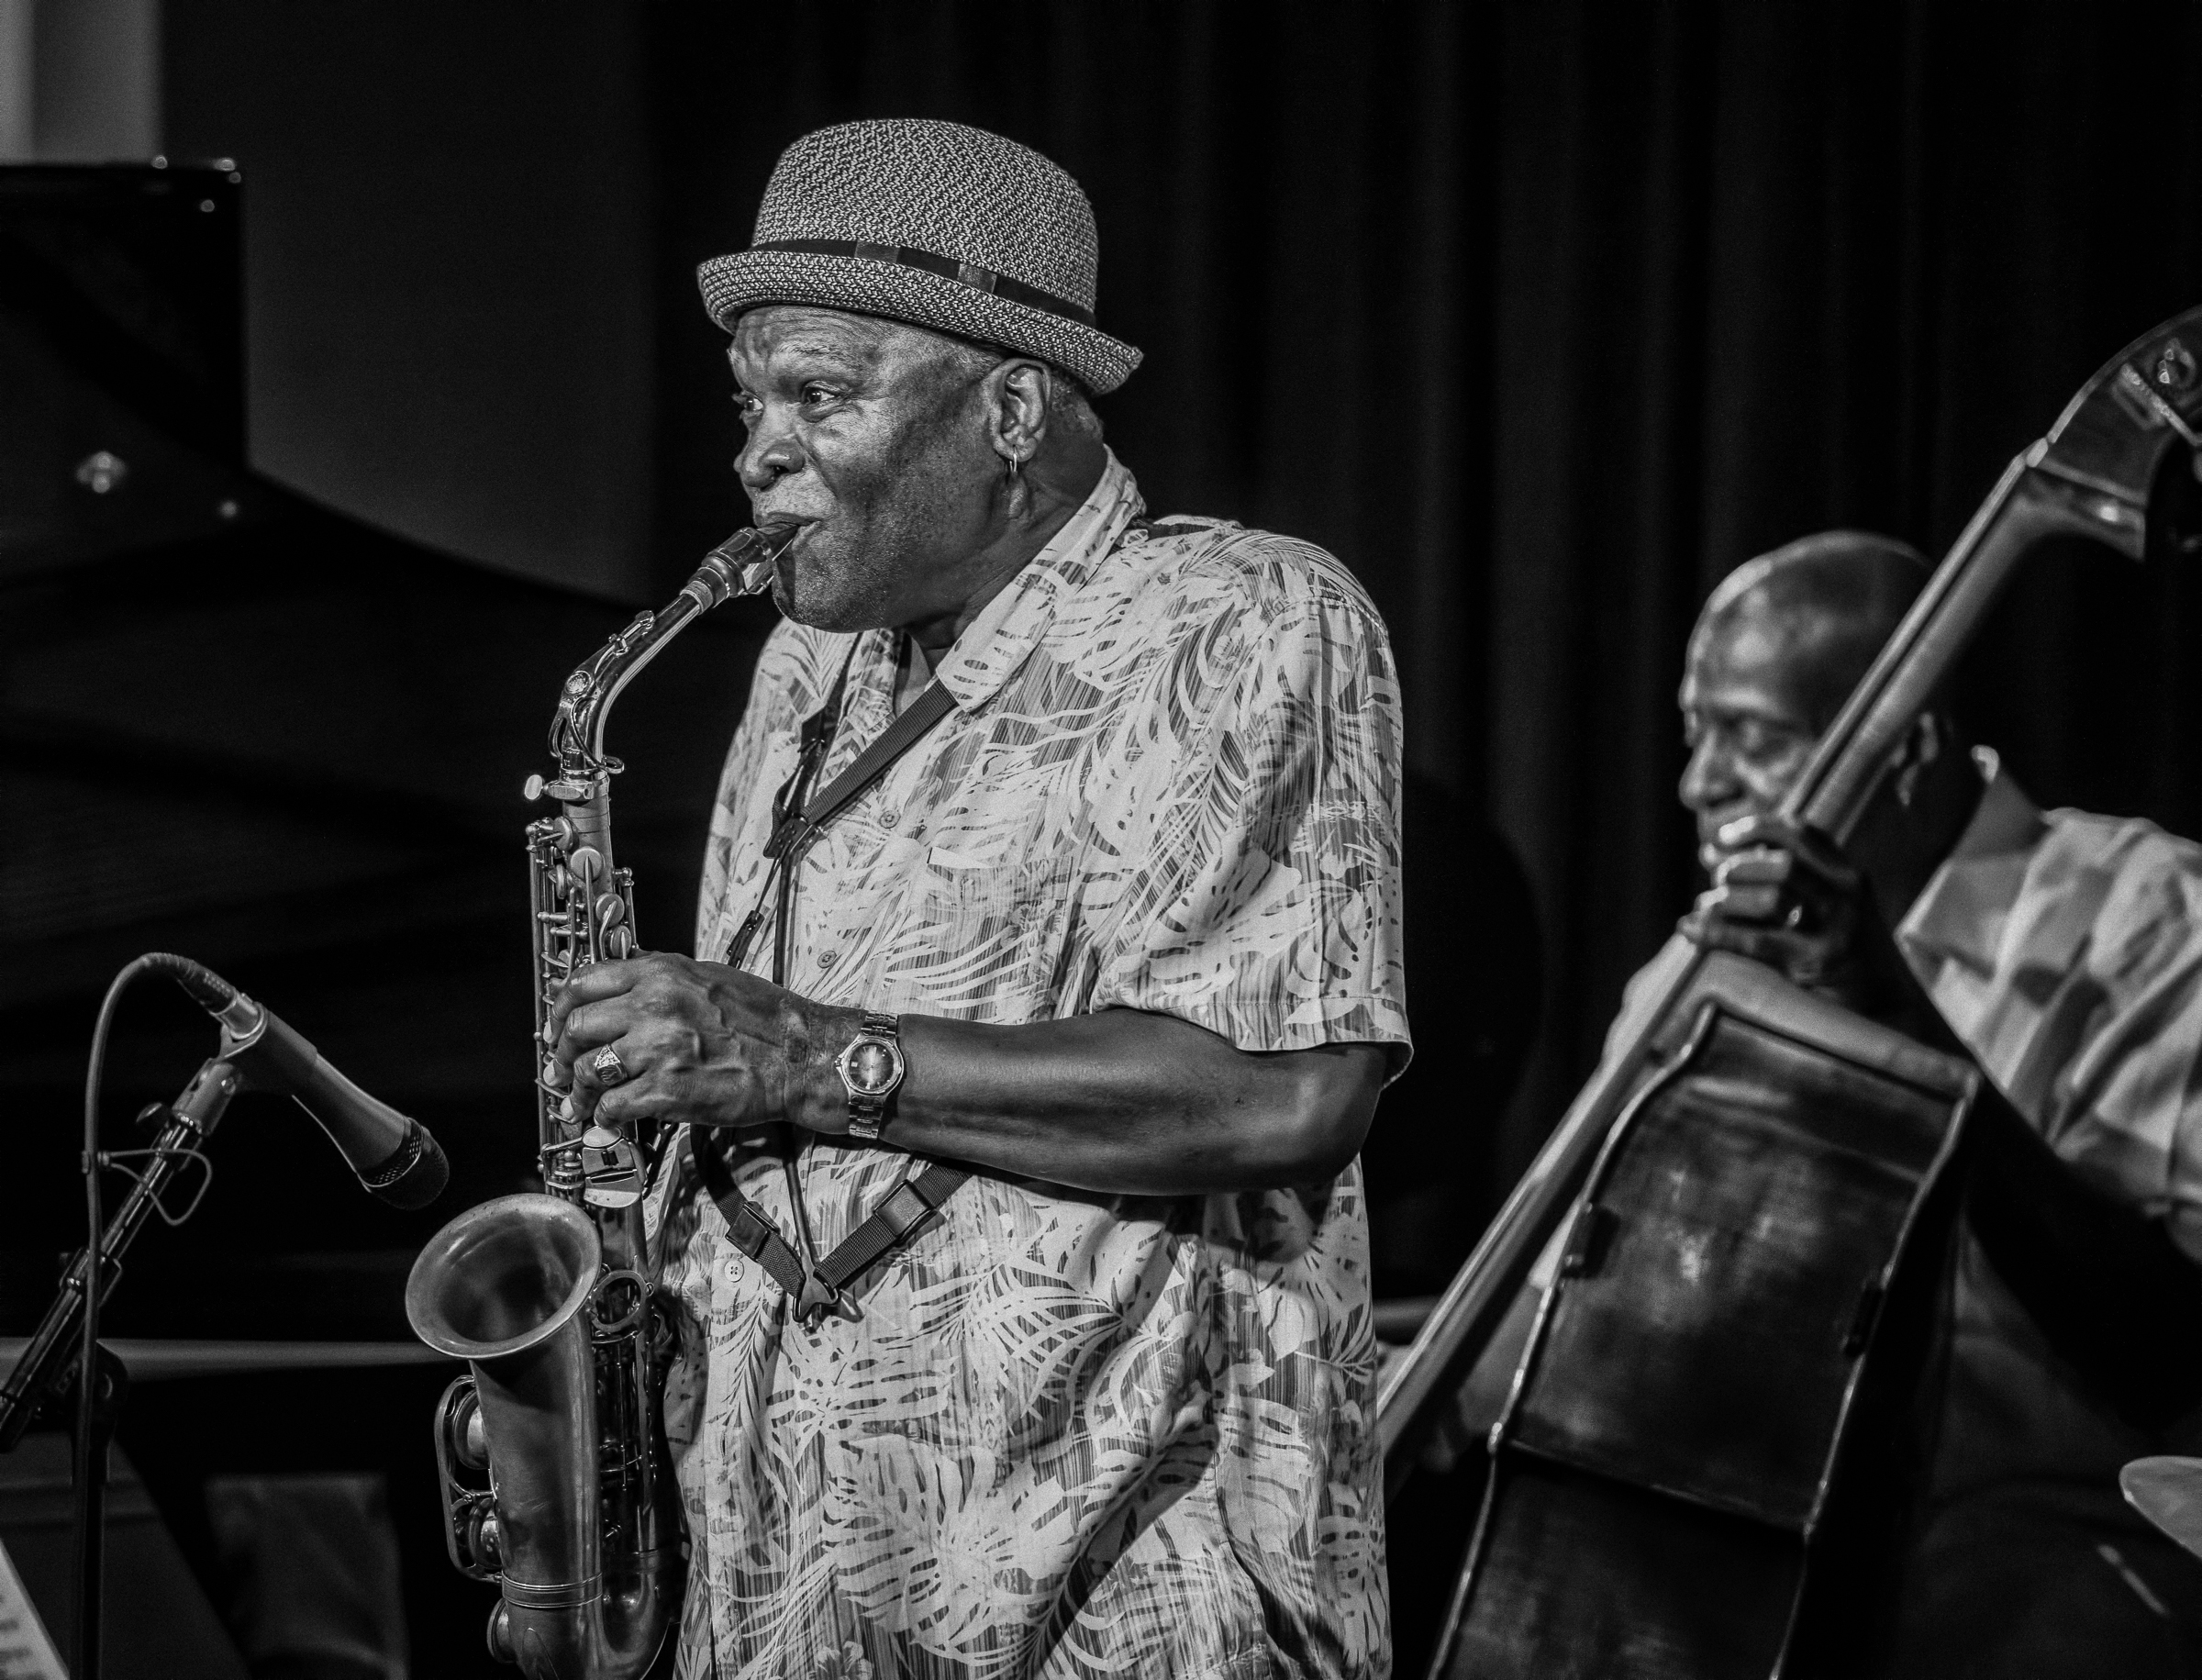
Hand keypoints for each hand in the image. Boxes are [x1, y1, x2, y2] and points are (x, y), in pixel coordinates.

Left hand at [545, 952, 859, 1134]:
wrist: (802, 1057)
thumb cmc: (764, 1018)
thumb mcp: (708, 976)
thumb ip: (662, 978)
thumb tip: (624, 979)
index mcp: (660, 974)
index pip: (582, 982)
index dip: (559, 1010)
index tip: (559, 1030)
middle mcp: (653, 1006)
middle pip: (576, 1028)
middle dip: (561, 1056)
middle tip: (561, 1073)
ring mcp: (658, 1050)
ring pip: (587, 1071)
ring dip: (578, 1093)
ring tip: (579, 1106)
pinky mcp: (668, 1092)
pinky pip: (612, 1108)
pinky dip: (604, 1120)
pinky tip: (609, 1124)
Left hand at [1680, 815, 1869, 998]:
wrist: (1891, 1009)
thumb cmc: (1843, 956)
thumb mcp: (1827, 909)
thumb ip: (1784, 883)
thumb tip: (1710, 857)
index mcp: (1848, 875)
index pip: (1801, 833)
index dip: (1756, 828)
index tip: (1721, 837)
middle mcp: (1847, 894)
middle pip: (1783, 863)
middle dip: (1739, 867)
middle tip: (1716, 880)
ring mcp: (1837, 928)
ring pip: (1772, 896)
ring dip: (1727, 901)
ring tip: (1706, 908)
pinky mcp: (1819, 962)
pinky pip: (1757, 942)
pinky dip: (1715, 933)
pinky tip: (1688, 929)